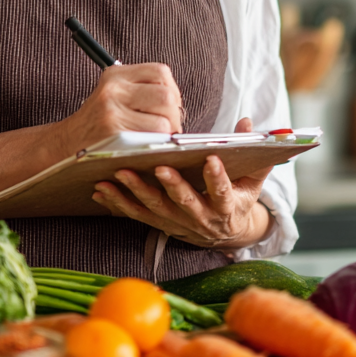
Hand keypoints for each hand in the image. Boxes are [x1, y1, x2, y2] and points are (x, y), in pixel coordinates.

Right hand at [56, 63, 182, 152]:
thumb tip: (178, 105)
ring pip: (164, 118)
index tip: (169, 107)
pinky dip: (158, 144)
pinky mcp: (114, 132)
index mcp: (116, 74)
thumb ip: (142, 91)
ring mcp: (112, 110)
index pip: (161, 72)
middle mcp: (113, 88)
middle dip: (174, 115)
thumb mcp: (113, 95)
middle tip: (169, 128)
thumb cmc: (96, 124)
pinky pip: (153, 137)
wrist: (64, 144)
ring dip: (168, 132)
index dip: (173, 91)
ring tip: (158, 139)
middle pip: (166, 95)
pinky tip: (149, 147)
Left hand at [91, 117, 274, 249]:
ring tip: (120, 173)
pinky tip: (101, 190)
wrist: (227, 233)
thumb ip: (254, 153)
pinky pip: (137, 215)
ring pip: (155, 208)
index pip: (223, 191)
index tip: (211, 159)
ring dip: (136, 191)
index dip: (217, 178)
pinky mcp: (161, 224)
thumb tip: (247, 123)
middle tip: (159, 167)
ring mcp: (178, 223)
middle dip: (172, 185)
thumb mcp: (253, 179)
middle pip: (184, 201)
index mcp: (227, 207)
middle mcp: (201, 218)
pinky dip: (117, 203)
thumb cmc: (238, 198)